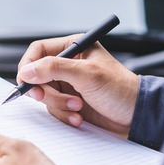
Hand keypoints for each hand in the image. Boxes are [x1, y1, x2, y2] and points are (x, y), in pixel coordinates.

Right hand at [18, 35, 139, 136]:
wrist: (136, 116)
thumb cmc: (120, 89)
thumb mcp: (86, 75)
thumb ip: (54, 69)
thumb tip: (27, 70)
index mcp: (74, 48)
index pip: (38, 51)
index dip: (28, 65)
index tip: (26, 82)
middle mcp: (68, 64)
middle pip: (37, 75)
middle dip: (45, 90)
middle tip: (45, 98)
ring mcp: (68, 84)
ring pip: (44, 95)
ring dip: (58, 105)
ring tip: (78, 107)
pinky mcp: (69, 102)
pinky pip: (53, 109)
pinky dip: (63, 114)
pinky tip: (79, 117)